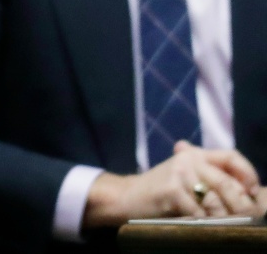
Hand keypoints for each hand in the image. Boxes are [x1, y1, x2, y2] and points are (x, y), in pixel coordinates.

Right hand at [84, 141, 263, 227]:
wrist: (126, 196)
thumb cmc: (162, 192)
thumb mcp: (186, 177)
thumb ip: (211, 178)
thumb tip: (252, 191)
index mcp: (195, 155)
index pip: (231, 157)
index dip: (248, 173)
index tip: (253, 192)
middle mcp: (188, 160)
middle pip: (228, 184)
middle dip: (240, 206)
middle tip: (244, 219)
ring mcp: (179, 174)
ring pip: (216, 202)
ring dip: (221, 219)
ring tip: (219, 225)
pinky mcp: (171, 190)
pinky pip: (199, 213)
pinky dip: (202, 223)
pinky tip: (197, 224)